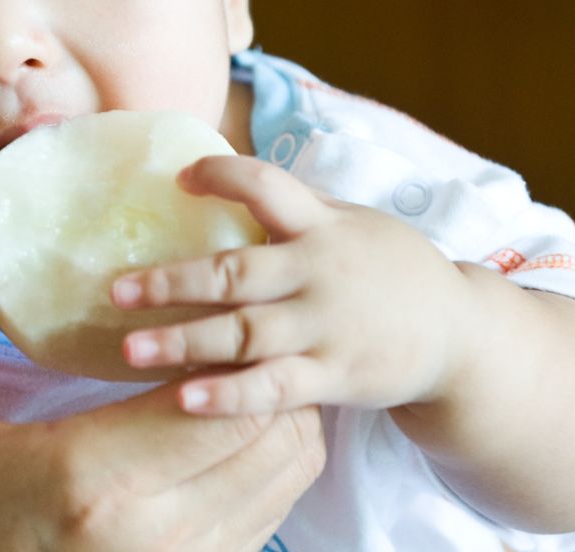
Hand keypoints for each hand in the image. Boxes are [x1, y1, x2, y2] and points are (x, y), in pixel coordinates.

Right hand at [0, 206, 325, 551]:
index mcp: (91, 481)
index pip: (219, 395)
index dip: (225, 336)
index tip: (195, 299)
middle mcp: (156, 538)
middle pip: (273, 430)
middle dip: (260, 365)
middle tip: (218, 322)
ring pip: (288, 474)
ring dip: (272, 411)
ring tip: (222, 369)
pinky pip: (269, 518)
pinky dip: (264, 463)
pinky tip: (213, 430)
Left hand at [112, 156, 475, 416]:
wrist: (459, 333)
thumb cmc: (388, 266)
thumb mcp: (351, 220)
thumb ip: (295, 207)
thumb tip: (225, 177)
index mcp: (321, 224)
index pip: (264, 185)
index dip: (219, 175)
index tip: (178, 179)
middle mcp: (319, 272)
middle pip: (234, 273)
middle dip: (172, 281)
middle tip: (116, 289)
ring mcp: (326, 328)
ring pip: (243, 335)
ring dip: (182, 341)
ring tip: (129, 350)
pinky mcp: (335, 377)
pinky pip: (274, 389)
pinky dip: (229, 395)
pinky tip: (184, 399)